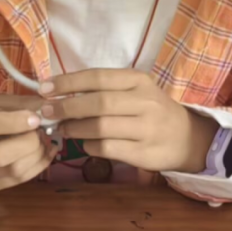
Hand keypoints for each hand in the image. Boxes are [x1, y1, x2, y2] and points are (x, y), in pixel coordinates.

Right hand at [0, 96, 56, 191]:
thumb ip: (23, 105)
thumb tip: (50, 109)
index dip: (15, 122)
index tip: (36, 119)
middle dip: (30, 144)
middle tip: (42, 134)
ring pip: (9, 172)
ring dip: (37, 158)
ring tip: (45, 144)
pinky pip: (12, 182)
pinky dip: (35, 169)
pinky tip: (42, 156)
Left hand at [41, 69, 216, 173]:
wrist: (187, 138)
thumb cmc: (153, 111)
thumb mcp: (136, 91)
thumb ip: (105, 90)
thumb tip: (60, 93)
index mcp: (139, 81)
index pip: (98, 78)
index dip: (68, 82)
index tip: (44, 88)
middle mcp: (145, 102)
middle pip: (98, 103)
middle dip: (66, 107)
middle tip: (47, 112)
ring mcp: (146, 129)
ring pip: (100, 127)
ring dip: (74, 129)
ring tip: (63, 129)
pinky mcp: (144, 152)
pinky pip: (107, 148)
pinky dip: (89, 146)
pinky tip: (85, 144)